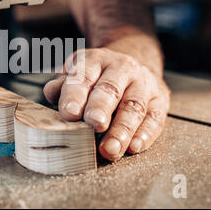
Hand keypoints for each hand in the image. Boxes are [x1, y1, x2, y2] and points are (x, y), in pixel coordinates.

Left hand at [44, 48, 169, 160]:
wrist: (132, 63)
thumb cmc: (96, 76)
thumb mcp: (76, 73)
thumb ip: (63, 85)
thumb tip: (51, 92)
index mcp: (95, 60)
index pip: (84, 77)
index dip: (75, 95)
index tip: (69, 113)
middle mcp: (121, 68)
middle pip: (110, 89)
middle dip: (101, 108)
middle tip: (93, 125)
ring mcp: (143, 82)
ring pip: (133, 106)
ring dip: (122, 129)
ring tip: (111, 149)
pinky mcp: (160, 98)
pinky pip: (155, 117)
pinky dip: (145, 134)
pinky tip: (134, 147)